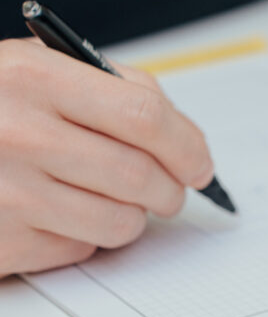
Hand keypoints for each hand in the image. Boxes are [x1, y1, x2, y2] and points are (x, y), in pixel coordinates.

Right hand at [0, 40, 213, 276]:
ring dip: (133, 217)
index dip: (187, 145)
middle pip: (140, 177)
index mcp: (37, 77)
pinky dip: (88, 236)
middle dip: (170, 190)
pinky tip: (64, 211)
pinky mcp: (4, 241)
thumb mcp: (36, 68)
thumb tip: (179, 134)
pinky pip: (81, 249)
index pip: (145, 117)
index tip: (199, 163)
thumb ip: (109, 87)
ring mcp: (10, 193)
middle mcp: (22, 134)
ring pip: (119, 223)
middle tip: (170, 191)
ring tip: (114, 199)